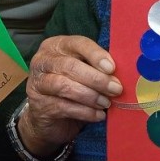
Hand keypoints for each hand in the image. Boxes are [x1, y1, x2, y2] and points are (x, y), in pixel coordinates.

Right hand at [18, 35, 122, 157]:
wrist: (48, 117)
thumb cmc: (71, 87)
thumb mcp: (84, 71)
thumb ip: (97, 68)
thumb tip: (121, 73)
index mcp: (56, 46)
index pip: (76, 43)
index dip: (95, 54)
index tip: (112, 68)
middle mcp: (43, 61)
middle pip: (69, 66)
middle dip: (96, 79)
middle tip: (115, 89)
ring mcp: (38, 83)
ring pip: (64, 86)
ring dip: (90, 96)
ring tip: (106, 103)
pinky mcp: (39, 105)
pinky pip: (63, 107)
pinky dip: (85, 112)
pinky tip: (98, 115)